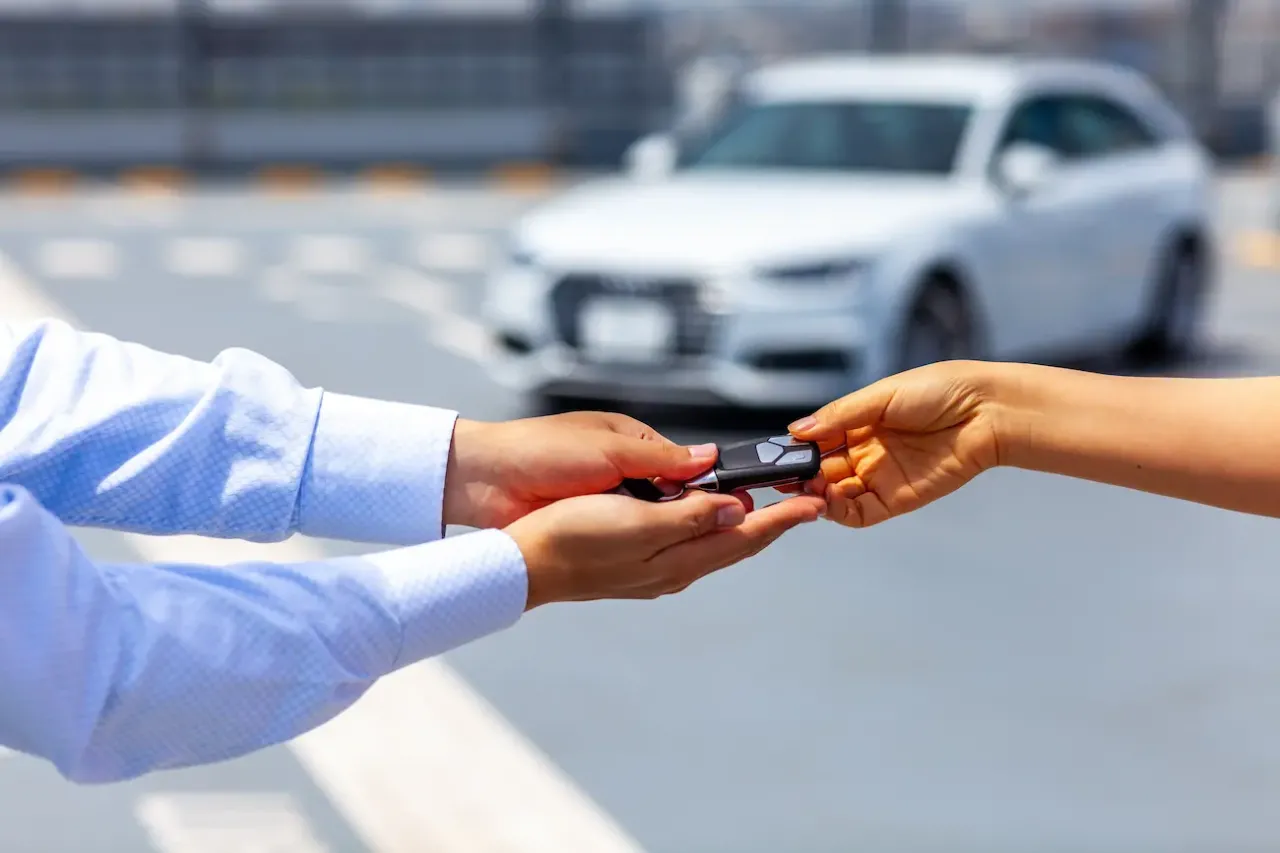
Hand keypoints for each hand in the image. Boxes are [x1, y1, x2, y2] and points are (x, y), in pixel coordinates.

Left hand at [444, 412, 726, 529]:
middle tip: (725, 530)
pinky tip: (652, 554)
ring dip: (666, 529)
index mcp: (635, 444)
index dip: (712, 488)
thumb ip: (661, 459)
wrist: (485, 478)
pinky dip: (639, 541)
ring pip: (653, 521)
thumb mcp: (609, 451)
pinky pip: (626, 535)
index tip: (739, 505)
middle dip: (696, 513)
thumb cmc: (543, 451)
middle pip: (676, 499)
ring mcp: (608, 501)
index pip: (688, 469)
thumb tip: (711, 459)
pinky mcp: (589, 524)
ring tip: (690, 545)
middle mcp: (627, 471)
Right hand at [506, 490, 824, 608]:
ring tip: (765, 506)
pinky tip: (705, 516)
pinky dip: (708, 527)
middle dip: (770, 523)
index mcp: (679, 559)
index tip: (814, 504)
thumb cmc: (574, 537)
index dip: (782, 519)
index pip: (745, 536)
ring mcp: (653, 570)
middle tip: (800, 502)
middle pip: (735, 544)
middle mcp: (673, 570)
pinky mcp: (633, 562)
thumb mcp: (637, 522)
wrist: (525, 564)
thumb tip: (735, 513)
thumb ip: (688, 517)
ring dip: (741, 525)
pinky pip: (688, 544)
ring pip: (713, 545)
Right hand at [785, 360, 1004, 526]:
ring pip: (835, 494)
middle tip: (783, 477)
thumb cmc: (941, 390)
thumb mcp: (882, 395)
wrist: (988, 411)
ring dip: (816, 494)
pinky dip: (839, 512)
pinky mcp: (897, 499)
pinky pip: (860, 513)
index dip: (797, 449)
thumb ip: (839, 415)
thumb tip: (797, 430)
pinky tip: (828, 500)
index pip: (817, 440)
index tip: (777, 454)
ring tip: (806, 488)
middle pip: (822, 470)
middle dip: (801, 475)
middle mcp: (866, 451)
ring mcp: (880, 476)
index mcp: (859, 422)